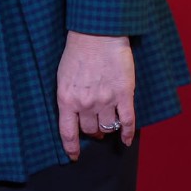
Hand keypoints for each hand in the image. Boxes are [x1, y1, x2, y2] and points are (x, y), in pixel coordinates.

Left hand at [56, 30, 134, 158]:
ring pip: (107, 128)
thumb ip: (68, 95)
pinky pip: (127, 123)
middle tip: (93, 129)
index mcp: (66, 98)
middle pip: (90, 130)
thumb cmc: (76, 51)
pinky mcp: (124, 96)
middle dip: (91, 132)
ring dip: (106, 131)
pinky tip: (127, 140)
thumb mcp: (63, 75)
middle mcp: (86, 104)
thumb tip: (73, 112)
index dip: (71, 147)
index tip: (74, 156)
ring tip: (107, 129)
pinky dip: (128, 134)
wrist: (96, 34)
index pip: (67, 132)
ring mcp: (106, 101)